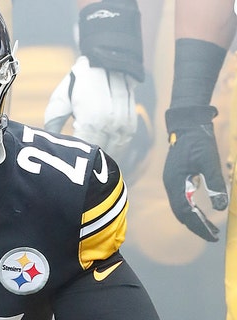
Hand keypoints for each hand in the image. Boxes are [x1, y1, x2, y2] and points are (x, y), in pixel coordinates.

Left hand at [44, 56, 137, 158]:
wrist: (105, 63)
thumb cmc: (76, 84)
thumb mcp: (59, 101)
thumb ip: (53, 124)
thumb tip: (49, 143)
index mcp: (92, 120)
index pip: (83, 151)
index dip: (75, 162)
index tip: (65, 168)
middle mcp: (111, 123)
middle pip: (99, 155)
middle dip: (87, 164)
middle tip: (74, 172)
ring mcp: (123, 124)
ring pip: (112, 152)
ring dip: (101, 159)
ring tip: (87, 166)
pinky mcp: (131, 124)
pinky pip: (122, 145)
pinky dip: (111, 151)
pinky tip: (100, 155)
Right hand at [163, 108, 228, 241]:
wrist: (187, 124)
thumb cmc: (199, 141)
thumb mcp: (210, 162)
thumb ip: (215, 184)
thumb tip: (221, 207)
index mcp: (176, 182)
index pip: (185, 211)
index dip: (199, 225)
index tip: (212, 236)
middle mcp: (171, 184)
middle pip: (181, 212)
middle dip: (196, 225)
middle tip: (213, 235)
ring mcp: (172, 181)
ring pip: (180, 206)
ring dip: (194, 218)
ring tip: (209, 227)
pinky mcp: (176, 177)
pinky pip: (182, 199)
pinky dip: (191, 208)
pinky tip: (201, 211)